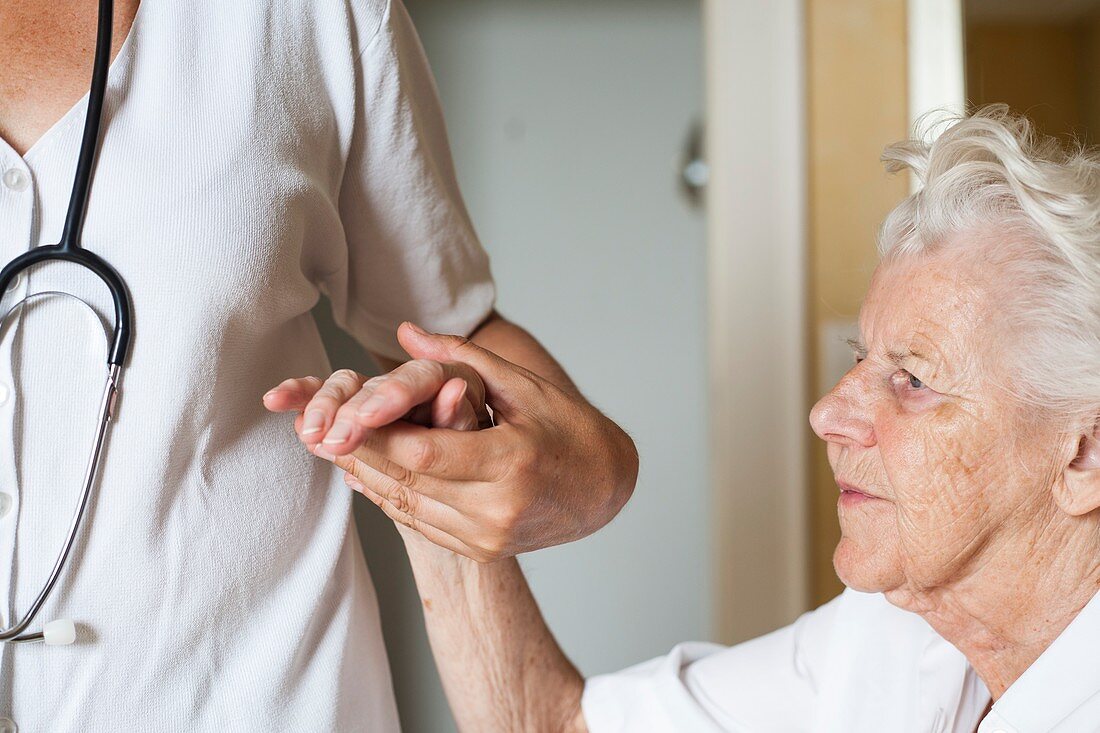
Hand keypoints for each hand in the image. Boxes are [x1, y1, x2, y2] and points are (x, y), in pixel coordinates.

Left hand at [264, 322, 638, 561]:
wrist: (602, 489)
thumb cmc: (567, 428)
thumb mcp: (523, 385)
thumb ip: (462, 358)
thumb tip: (405, 332)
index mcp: (513, 462)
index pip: (425, 452)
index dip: (375, 436)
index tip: (338, 415)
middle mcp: (499, 508)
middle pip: (407, 481)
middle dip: (357, 453)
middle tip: (316, 428)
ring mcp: (489, 536)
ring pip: (407, 506)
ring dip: (365, 477)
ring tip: (329, 447)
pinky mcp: (481, 550)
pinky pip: (420, 523)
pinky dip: (388, 497)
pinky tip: (363, 473)